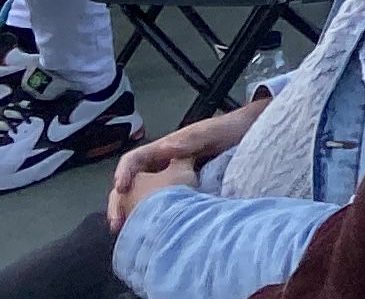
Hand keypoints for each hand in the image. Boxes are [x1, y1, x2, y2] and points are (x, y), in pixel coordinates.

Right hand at [109, 99, 262, 221]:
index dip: (124, 173)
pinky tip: (148, 232)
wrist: (247, 135)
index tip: (121, 189)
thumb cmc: (228, 131)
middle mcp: (162, 164)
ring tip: (127, 232)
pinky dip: (148, 218)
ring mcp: (169, 179)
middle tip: (117, 223)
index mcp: (164, 149)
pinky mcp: (179, 192)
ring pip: (141, 197)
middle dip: (120, 202)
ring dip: (131, 213)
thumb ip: (190, 140)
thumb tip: (167, 147)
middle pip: (131, 183)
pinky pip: (158, 205)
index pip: (134, 160)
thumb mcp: (210, 133)